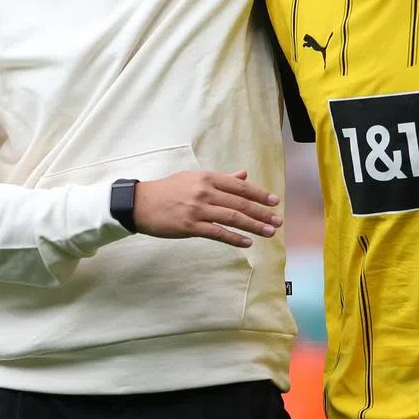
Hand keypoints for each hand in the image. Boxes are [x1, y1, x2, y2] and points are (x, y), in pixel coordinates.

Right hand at [133, 170, 282, 247]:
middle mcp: (205, 192)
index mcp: (207, 178)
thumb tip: (243, 175)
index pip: (239, 186)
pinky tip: (247, 243)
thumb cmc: (168, 190)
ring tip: (269, 232)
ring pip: (232, 218)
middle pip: (240, 203)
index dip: (259, 194)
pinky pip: (217, 233)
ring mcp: (198, 210)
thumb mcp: (193, 179)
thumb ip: (220, 178)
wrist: (140, 203)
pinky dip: (234, 238)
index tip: (274, 201)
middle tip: (277, 221)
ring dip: (254, 226)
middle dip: (262, 213)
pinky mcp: (190, 226)